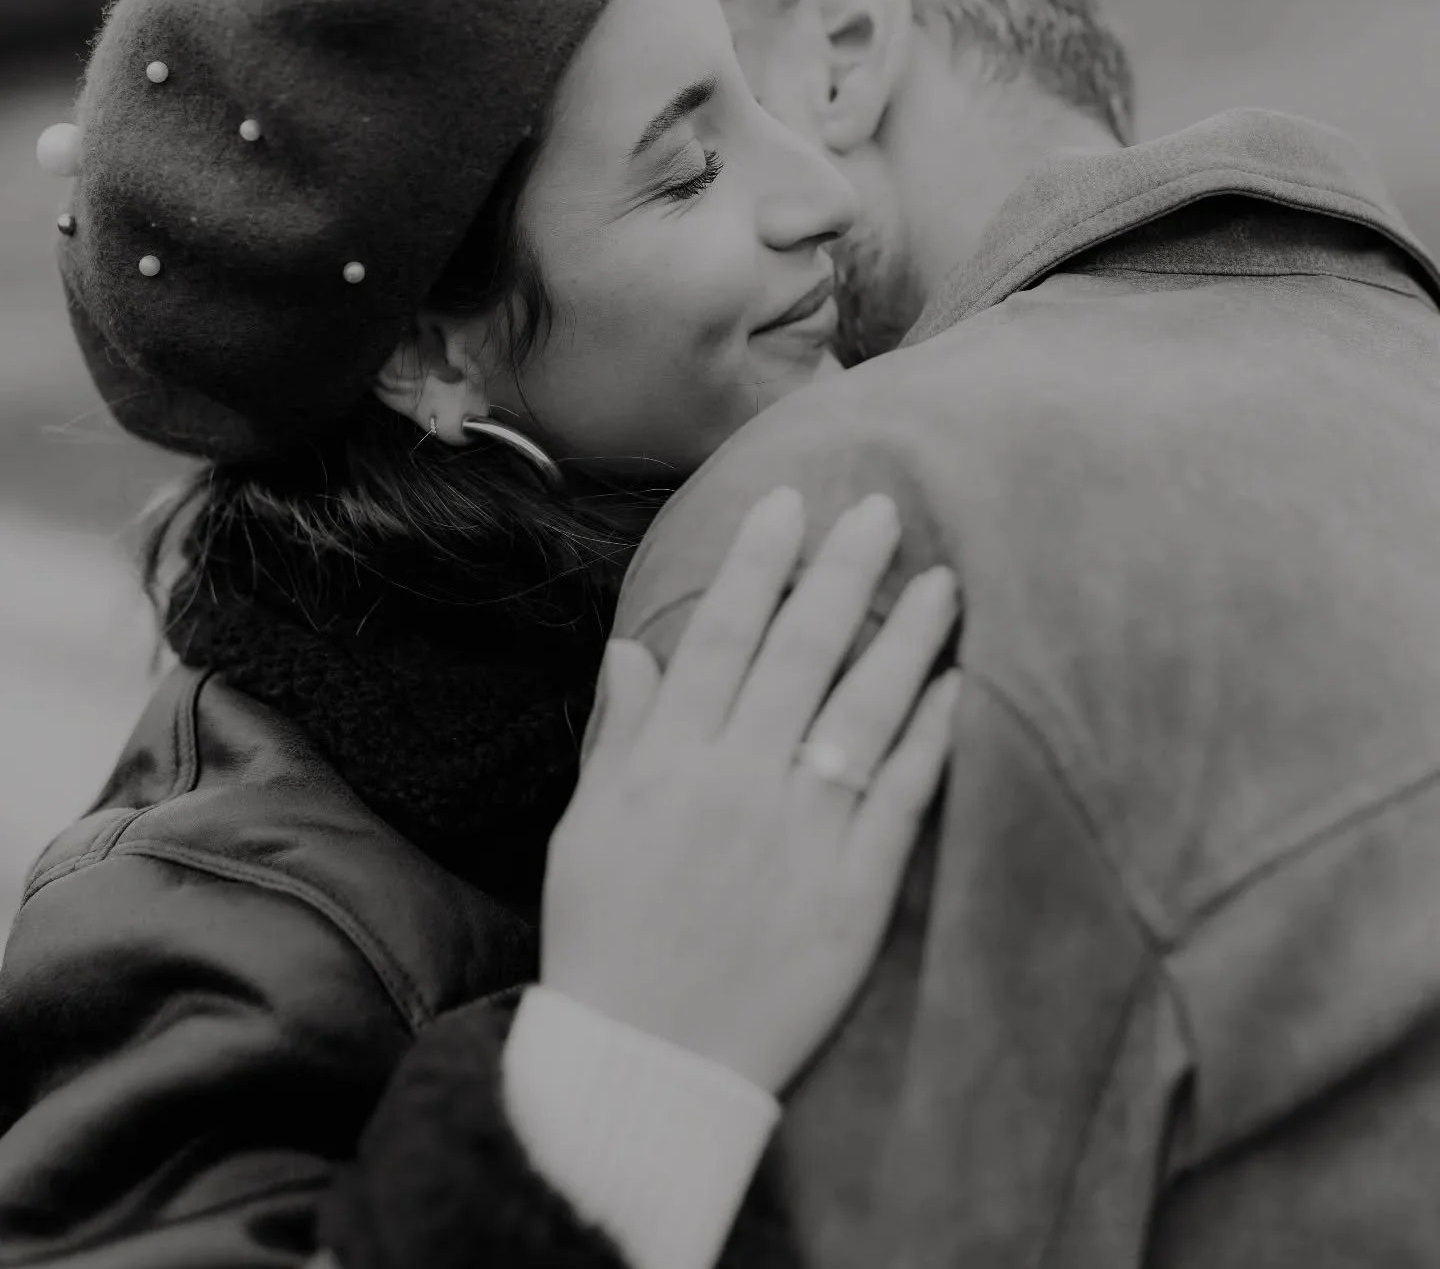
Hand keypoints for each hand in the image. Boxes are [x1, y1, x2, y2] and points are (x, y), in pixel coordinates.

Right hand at [540, 486, 959, 1094]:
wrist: (647, 1065)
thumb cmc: (606, 941)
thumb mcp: (585, 829)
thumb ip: (618, 735)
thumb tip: (632, 649)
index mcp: (666, 765)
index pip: (719, 636)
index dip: (756, 564)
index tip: (788, 503)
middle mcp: (735, 784)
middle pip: (799, 655)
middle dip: (841, 573)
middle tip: (880, 509)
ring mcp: (799, 837)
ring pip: (861, 712)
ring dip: (904, 639)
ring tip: (944, 579)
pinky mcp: (852, 894)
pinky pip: (900, 800)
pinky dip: (930, 738)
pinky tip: (959, 687)